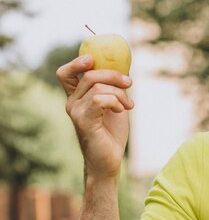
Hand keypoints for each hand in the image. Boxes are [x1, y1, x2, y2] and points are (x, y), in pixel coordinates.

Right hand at [56, 54, 133, 179]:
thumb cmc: (111, 133)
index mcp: (77, 97)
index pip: (66, 74)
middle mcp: (72, 103)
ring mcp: (76, 112)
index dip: (77, 62)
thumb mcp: (115, 104)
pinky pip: (100, 100)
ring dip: (120, 93)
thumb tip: (124, 68)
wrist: (109, 160)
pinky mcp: (83, 121)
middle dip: (114, 75)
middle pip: (90, 75)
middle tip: (130, 83)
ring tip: (129, 105)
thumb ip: (113, 88)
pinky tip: (121, 110)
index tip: (93, 59)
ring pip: (98, 87)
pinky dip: (115, 102)